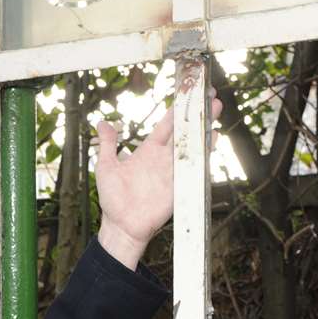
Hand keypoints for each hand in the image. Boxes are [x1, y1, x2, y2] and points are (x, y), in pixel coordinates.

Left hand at [92, 93, 220, 269]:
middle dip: (197, 113)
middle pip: (185, 131)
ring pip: (192, 146)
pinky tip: (213, 139)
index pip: (166, 125)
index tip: (186, 93)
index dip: (176, 109)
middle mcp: (164, 159)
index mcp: (148, 151)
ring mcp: (173, 172)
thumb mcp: (106, 167)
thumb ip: (108, 145)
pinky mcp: (179, 186)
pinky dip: (204, 154)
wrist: (122, 225)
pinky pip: (194, 168)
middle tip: (211, 95)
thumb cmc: (113, 198)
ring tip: (216, 110)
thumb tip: (102, 123)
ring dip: (204, 129)